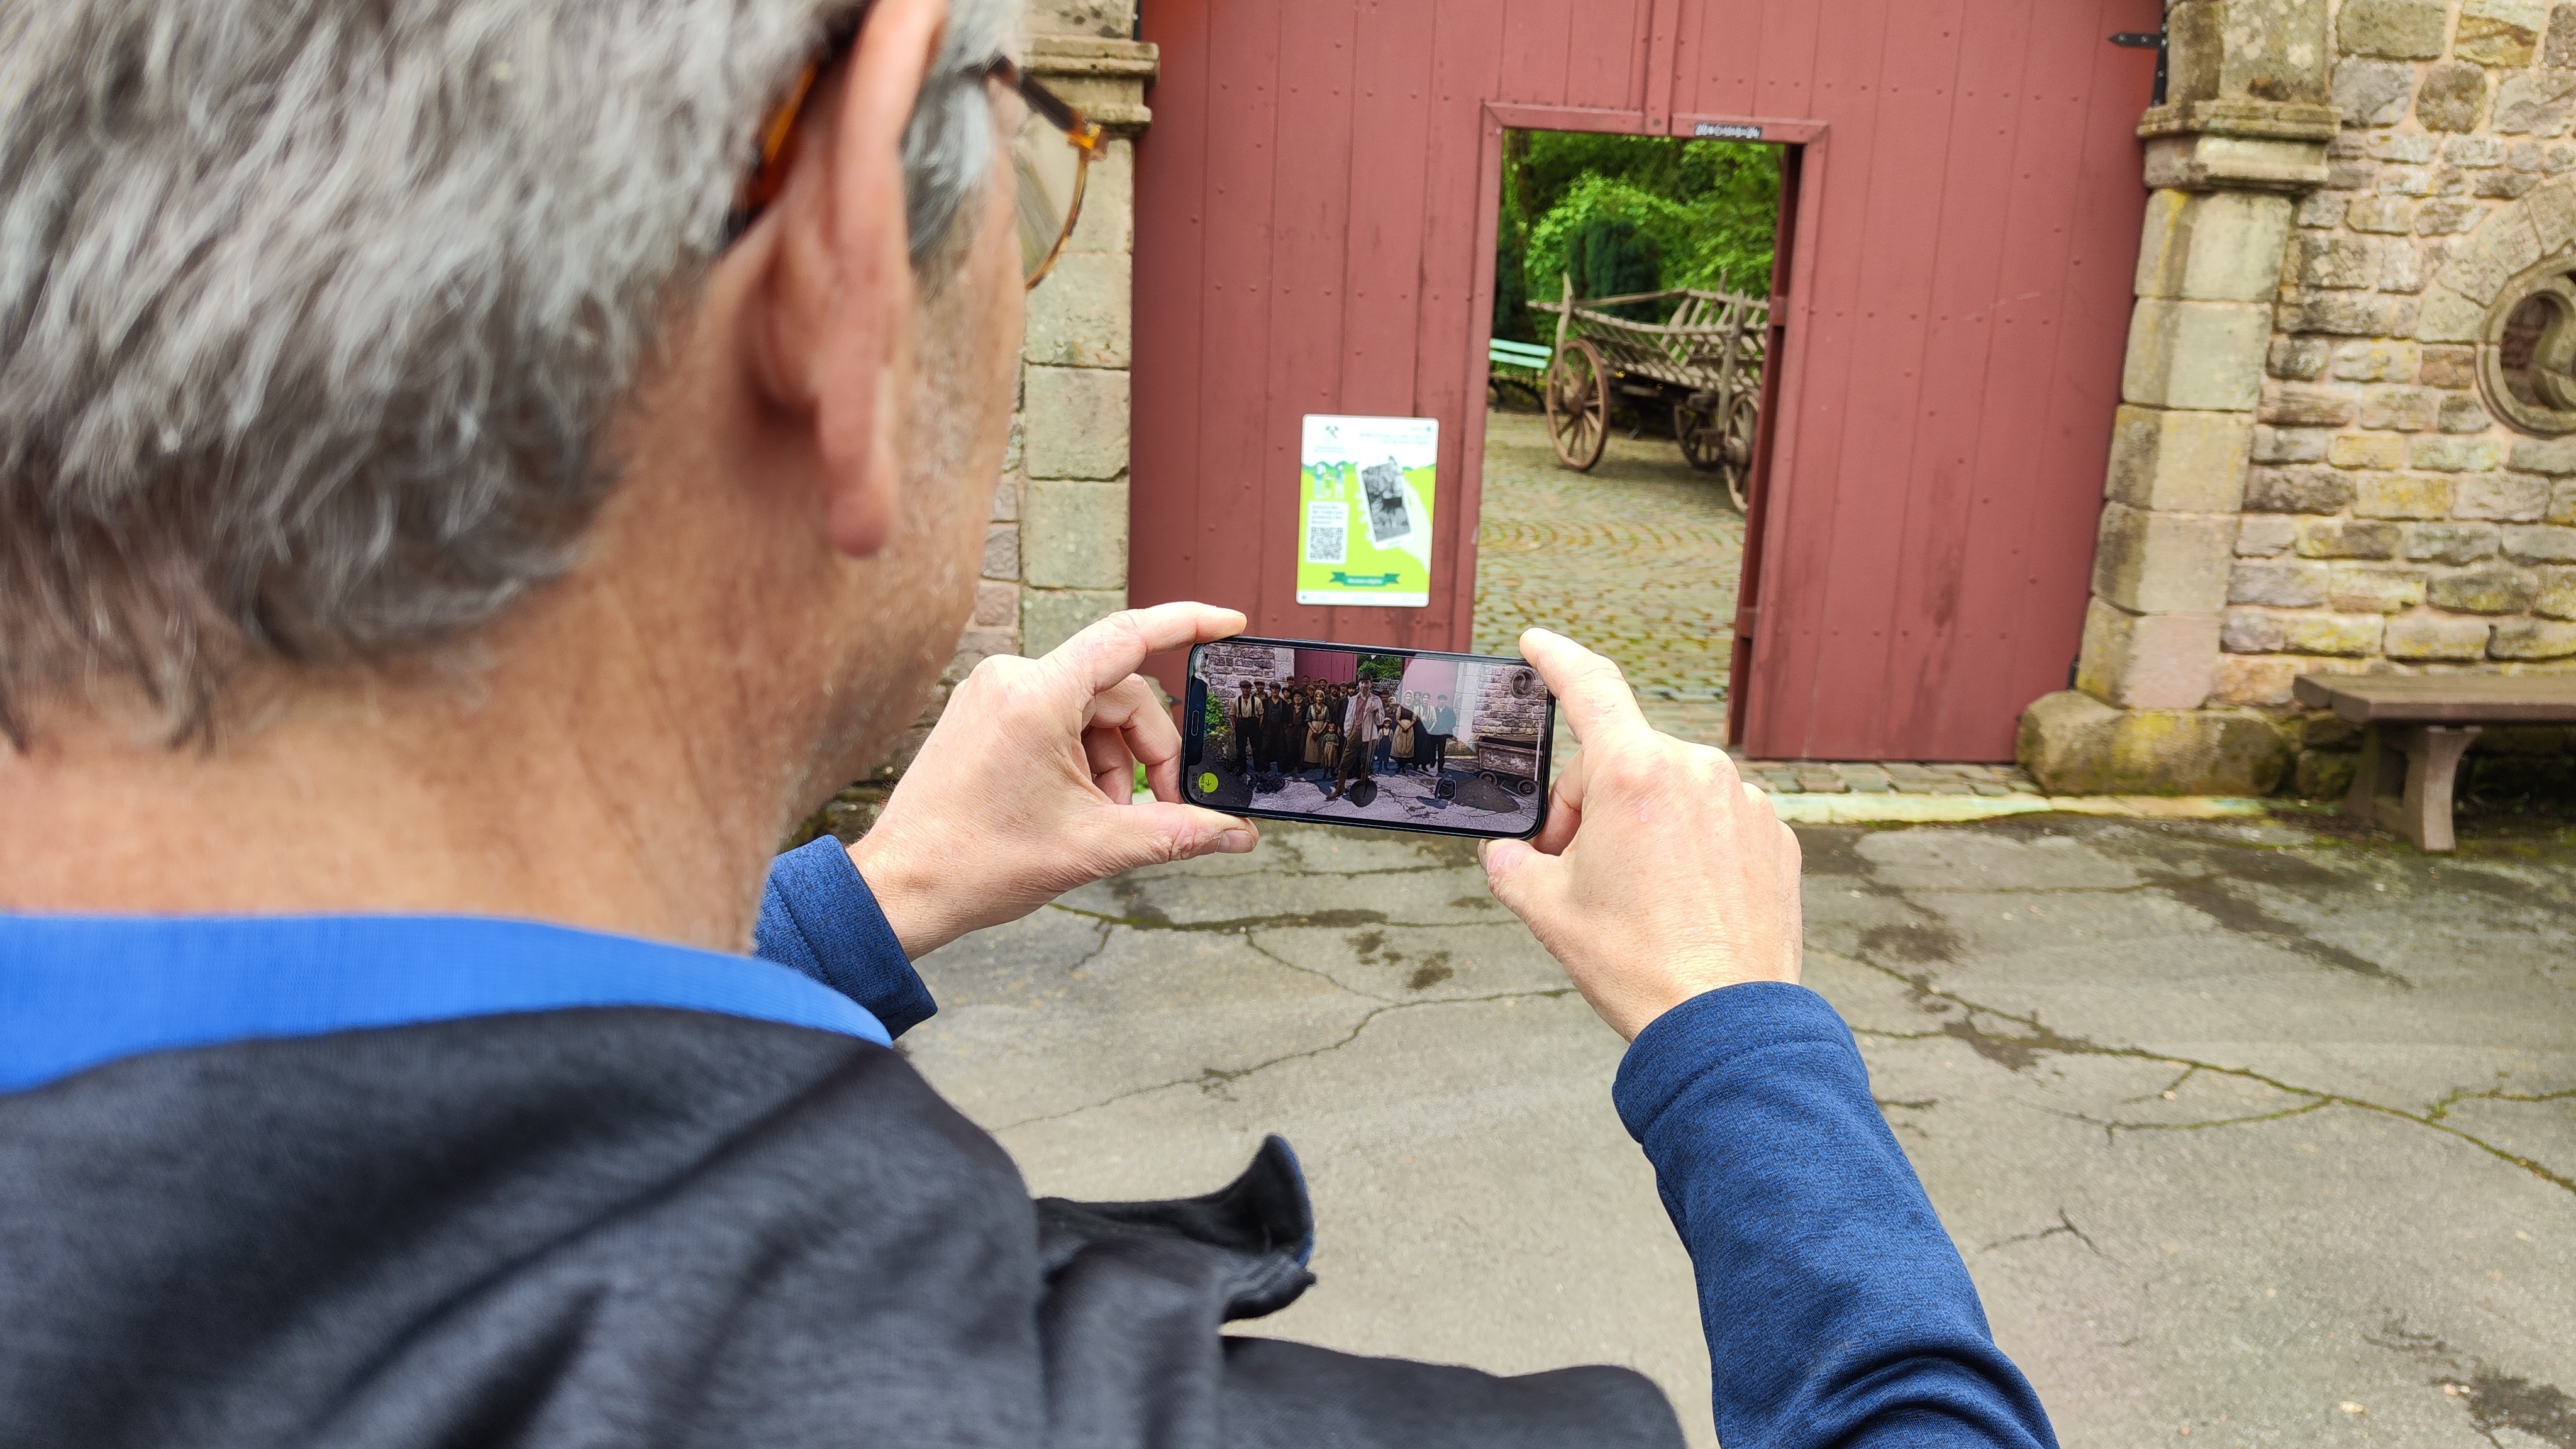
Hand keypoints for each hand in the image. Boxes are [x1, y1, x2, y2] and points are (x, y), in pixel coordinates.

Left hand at [848, 603, 1258, 957]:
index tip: (1231, 623)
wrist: (902, 887)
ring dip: (1113, 762)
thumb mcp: (1094, 846)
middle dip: (1148, 750)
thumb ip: (1175, 832)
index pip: (1129, 636)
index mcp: (1037, 695)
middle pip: (1118, 692)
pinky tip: (1076, 806)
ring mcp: (995, 692)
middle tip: (1161, 807)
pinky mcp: (985, 711)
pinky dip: (1081, 757)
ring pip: (1090, 710)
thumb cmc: (978, 864)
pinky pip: (1058, 718)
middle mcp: (1013, 677)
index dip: (1189, 624)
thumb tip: (1237, 834)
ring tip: (1103, 819)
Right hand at [1479, 628, 1801, 1039]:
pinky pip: (1717, 822)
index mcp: (1635, 773)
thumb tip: (1508, 856)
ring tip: (1635, 897)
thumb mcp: (1546, 911)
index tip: (1538, 643)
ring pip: (1671, 793)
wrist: (1727, 1022)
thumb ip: (1512, 865)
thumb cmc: (1639, 964)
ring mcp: (1745, 802)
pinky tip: (1682, 902)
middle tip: (1574, 872)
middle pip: (1621, 762)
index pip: (1589, 686)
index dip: (1556, 658)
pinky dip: (1691, 848)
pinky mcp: (1776, 837)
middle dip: (1588, 807)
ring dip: (1642, 827)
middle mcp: (1697, 770)